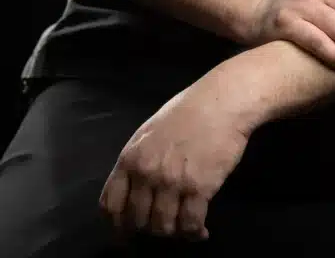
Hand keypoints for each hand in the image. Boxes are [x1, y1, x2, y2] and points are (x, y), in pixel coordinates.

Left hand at [99, 67, 250, 241]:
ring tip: (183, 225)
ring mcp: (172, 181)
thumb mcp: (150, 131)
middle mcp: (146, 172)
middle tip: (164, 223)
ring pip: (163, 228)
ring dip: (173, 231)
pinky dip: (194, 233)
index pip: (110, 205)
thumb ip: (138, 160)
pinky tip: (200, 231)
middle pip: (136, 221)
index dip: (118, 224)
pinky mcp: (198, 188)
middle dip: (149, 228)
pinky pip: (190, 224)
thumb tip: (134, 190)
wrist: (223, 101)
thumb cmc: (189, 110)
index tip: (128, 232)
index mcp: (130, 157)